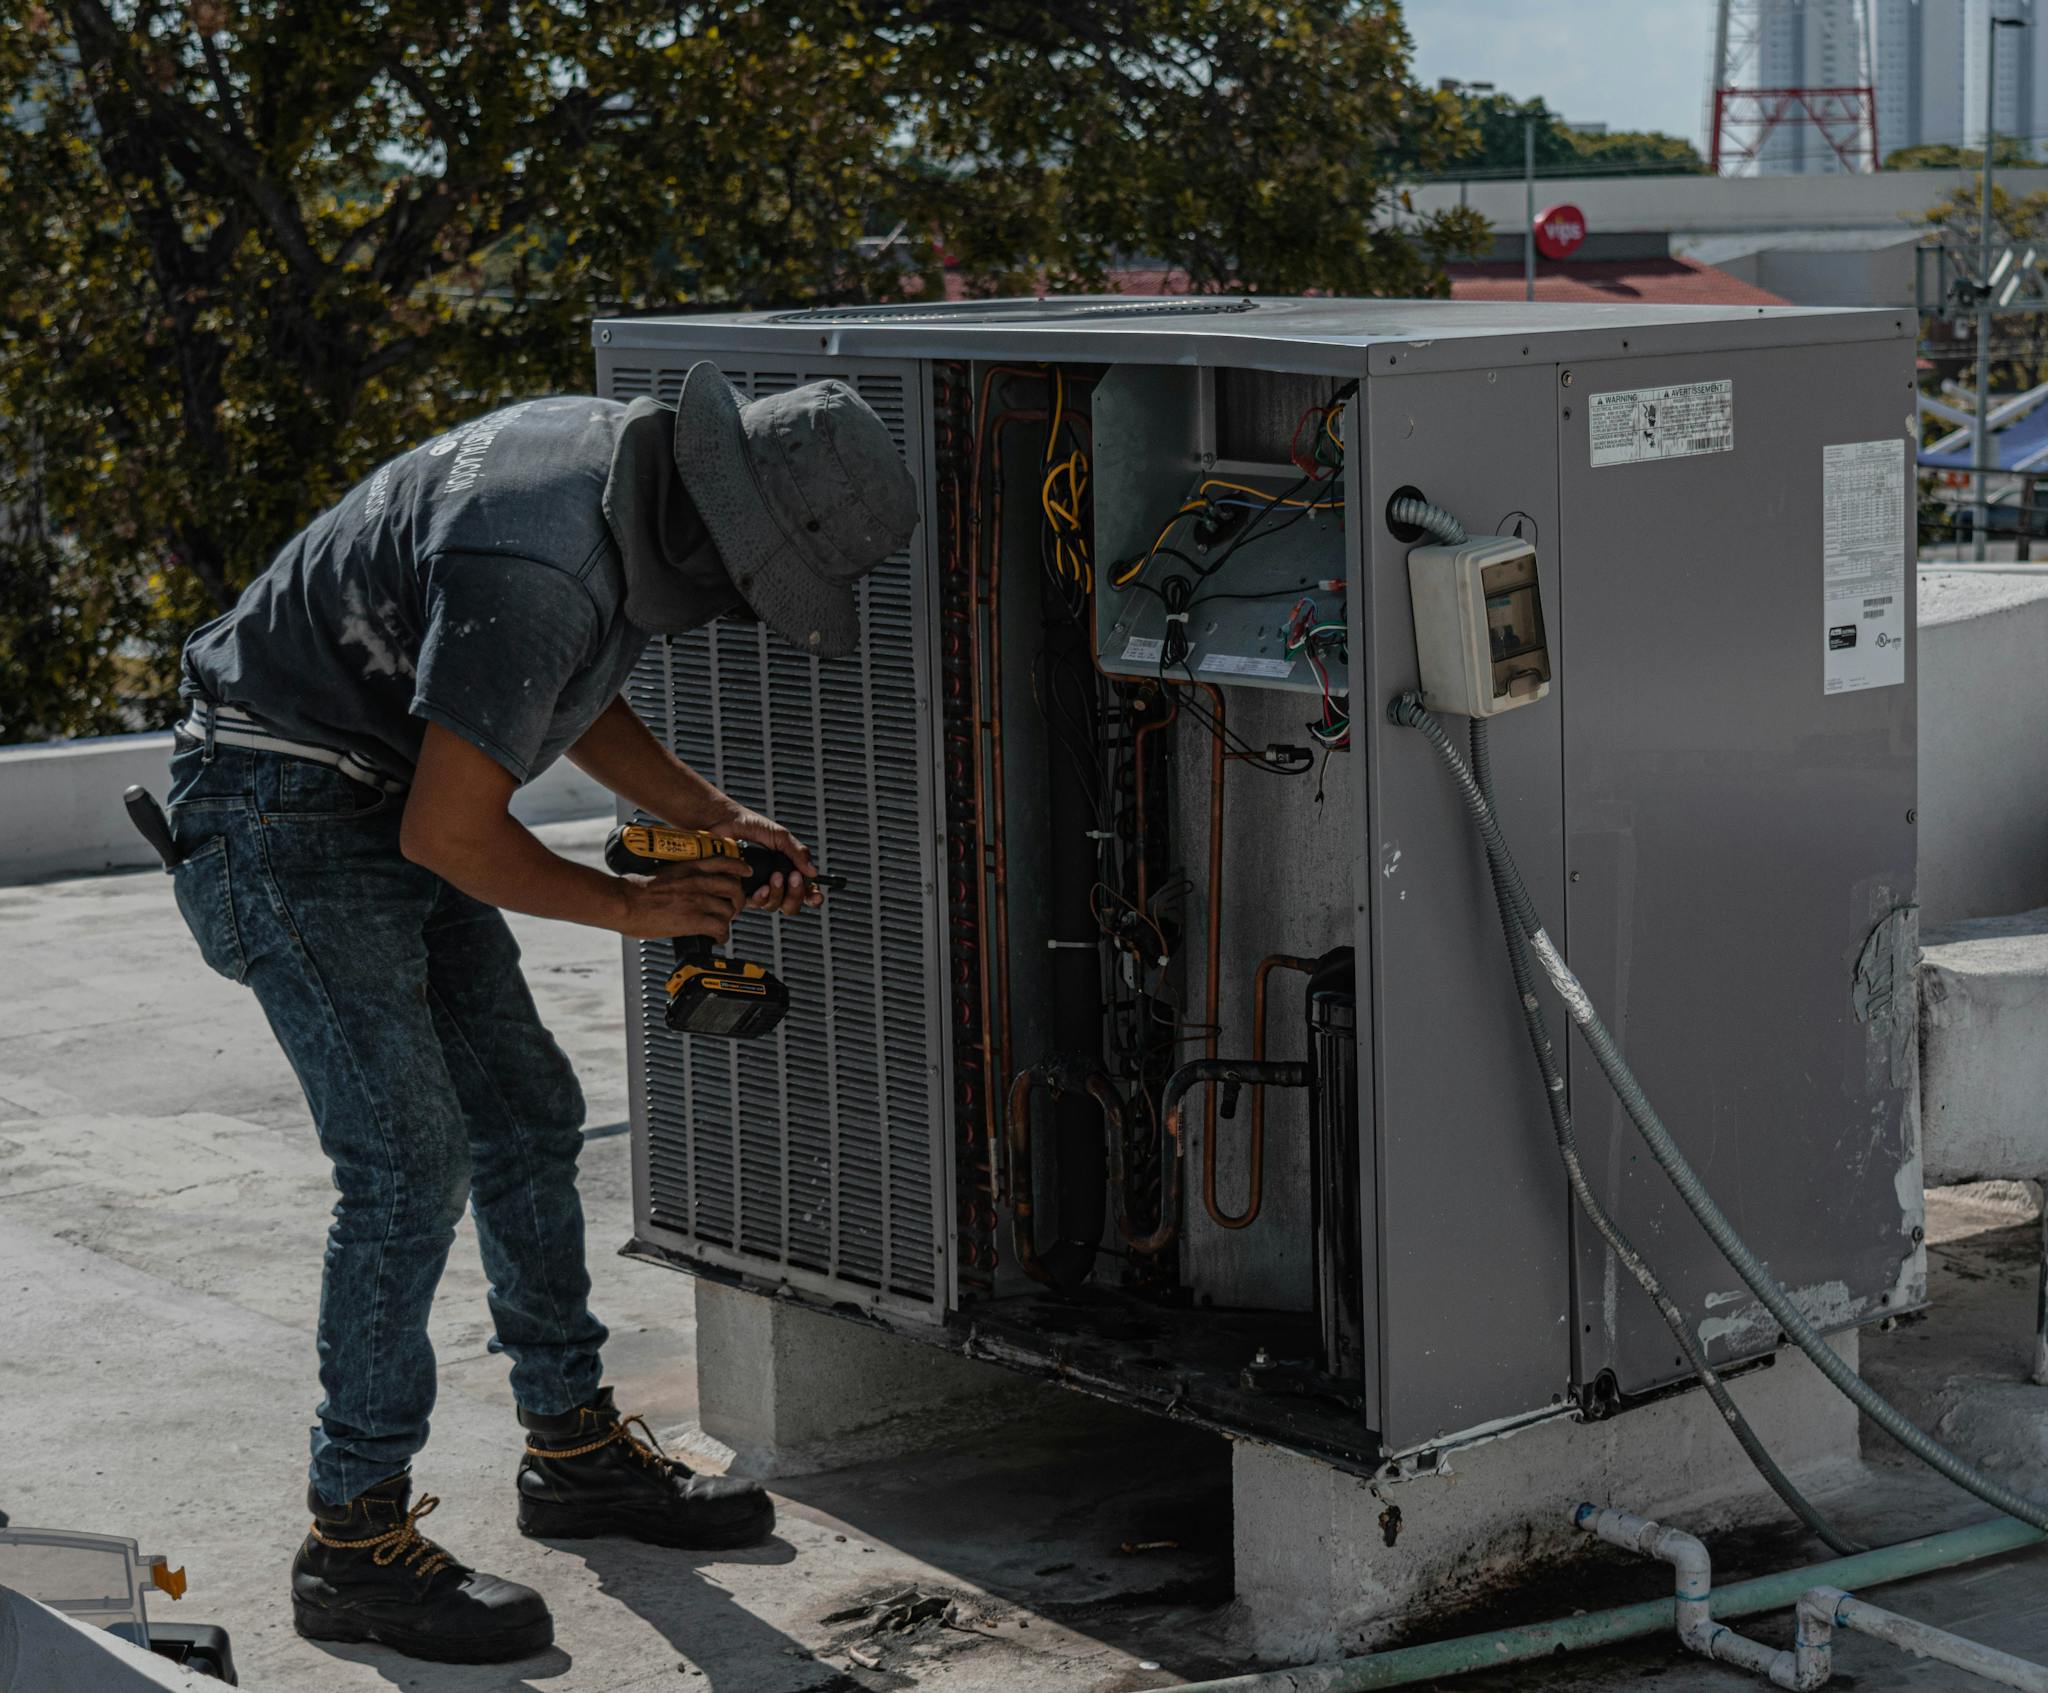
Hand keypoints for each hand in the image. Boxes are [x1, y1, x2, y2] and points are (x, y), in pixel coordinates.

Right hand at [615, 860, 748, 941]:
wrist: (623, 901)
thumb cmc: (634, 889)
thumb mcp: (663, 873)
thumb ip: (680, 877)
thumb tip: (683, 887)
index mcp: (689, 867)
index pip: (724, 862)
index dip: (739, 868)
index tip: (745, 872)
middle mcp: (698, 882)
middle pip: (734, 888)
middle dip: (737, 900)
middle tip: (732, 907)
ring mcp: (698, 900)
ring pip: (729, 909)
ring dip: (728, 920)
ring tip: (721, 925)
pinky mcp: (694, 920)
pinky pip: (721, 929)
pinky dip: (722, 936)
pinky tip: (716, 939)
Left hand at [696, 801, 820, 915]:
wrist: (724, 821)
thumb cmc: (750, 825)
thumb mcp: (780, 836)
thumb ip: (797, 852)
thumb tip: (813, 872)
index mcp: (786, 869)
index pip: (804, 890)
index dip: (812, 896)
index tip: (816, 895)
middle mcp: (772, 882)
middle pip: (791, 905)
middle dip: (796, 895)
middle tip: (793, 878)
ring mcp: (756, 888)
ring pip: (774, 906)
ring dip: (778, 893)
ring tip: (774, 876)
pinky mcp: (740, 891)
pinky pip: (754, 903)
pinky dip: (761, 897)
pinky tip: (760, 887)